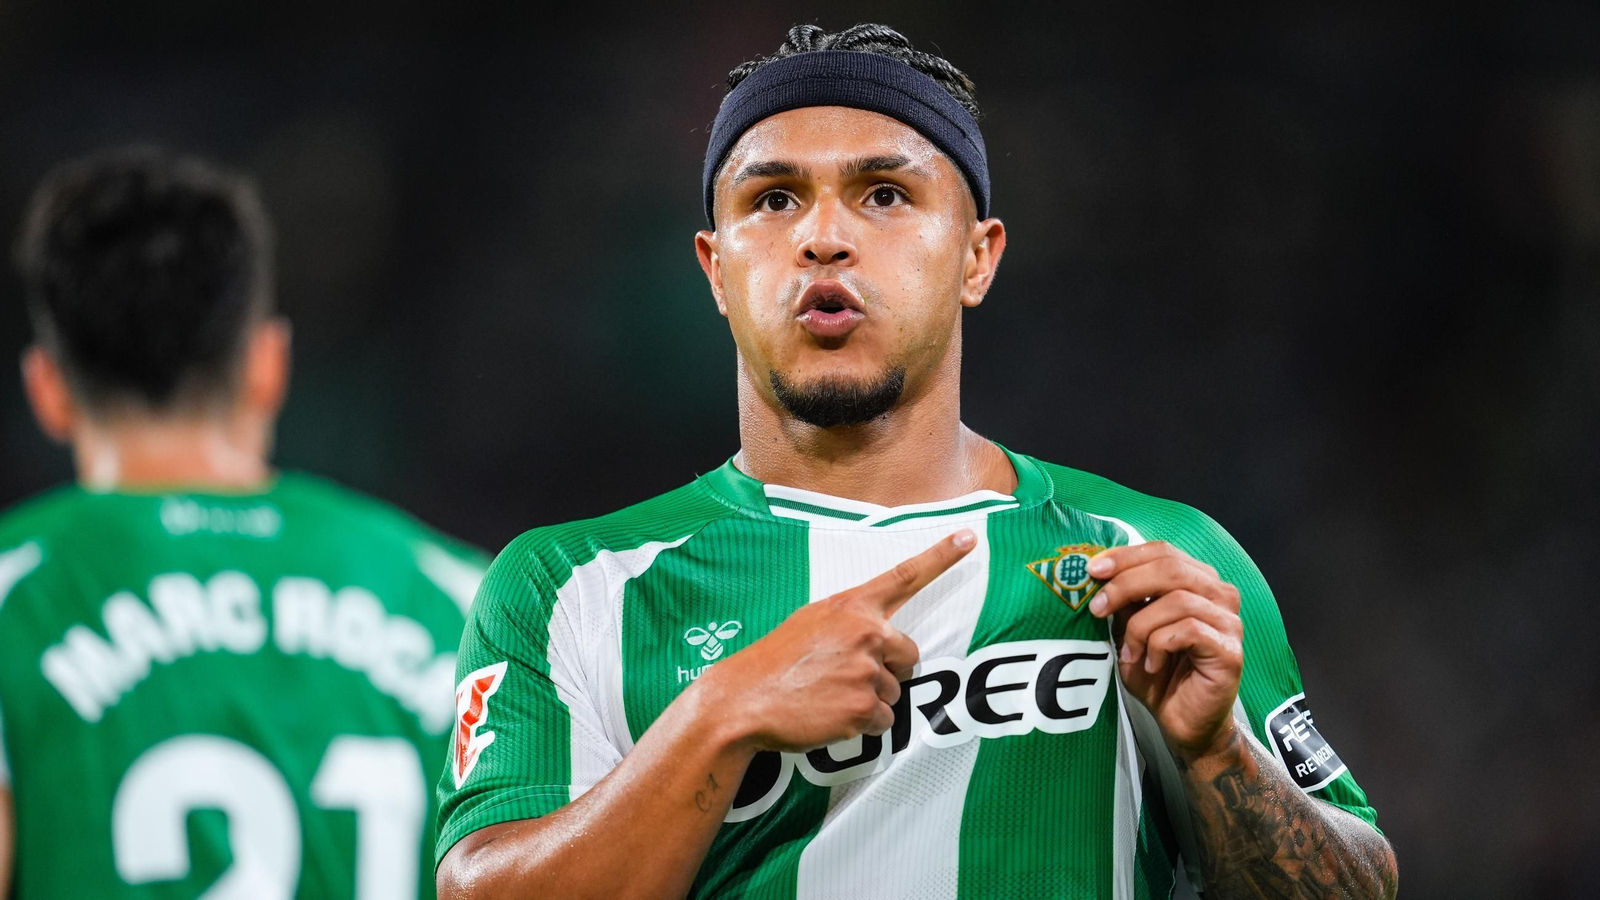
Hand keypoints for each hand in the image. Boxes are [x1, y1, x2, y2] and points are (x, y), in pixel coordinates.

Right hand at [702, 530, 975, 753]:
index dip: (940, 557)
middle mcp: (866, 632)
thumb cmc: (774, 663)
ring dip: (869, 701)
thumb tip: (875, 640)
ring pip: (895, 692)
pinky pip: (884, 722)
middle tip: (846, 678)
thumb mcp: (809, 622)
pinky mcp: (864, 707)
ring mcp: (867, 670)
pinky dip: (862, 726)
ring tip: (828, 697)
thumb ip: (847, 624)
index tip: (968, 539)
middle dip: (889, 671)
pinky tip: (830, 717)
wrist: (742, 700)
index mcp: (851, 606)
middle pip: (910, 656)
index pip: (904, 576)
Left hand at [1087, 541, 1243, 760]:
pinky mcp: (1229, 650)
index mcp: (1197, 581)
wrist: (1183, 723)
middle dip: (1126, 584)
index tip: (1092, 570)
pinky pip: (1187, 630)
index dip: (1126, 556)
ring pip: (1177, 599)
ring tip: (1129, 652)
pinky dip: (1159, 644)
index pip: (1163, 551)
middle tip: (1097, 608)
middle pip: (1170, 568)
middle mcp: (1219, 595)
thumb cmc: (1159, 675)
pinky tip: (1151, 664)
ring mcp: (1228, 621)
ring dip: (1141, 625)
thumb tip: (1099, 574)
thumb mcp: (1131, 632)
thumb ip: (1124, 603)